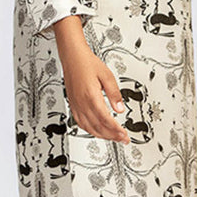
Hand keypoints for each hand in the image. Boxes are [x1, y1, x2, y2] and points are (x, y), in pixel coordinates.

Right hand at [53, 16, 129, 144]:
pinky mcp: (73, 105)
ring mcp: (76, 105)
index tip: (124, 135)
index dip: (116, 130)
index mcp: (91, 96)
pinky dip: (89, 130)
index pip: (105, 119)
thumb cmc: (87, 63)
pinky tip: (96, 131)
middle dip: (111, 136)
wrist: (72, 57)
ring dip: (101, 135)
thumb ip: (114, 93)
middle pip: (98, 126)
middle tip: (122, 139)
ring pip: (88, 127)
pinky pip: (80, 123)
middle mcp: (82, 103)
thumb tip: (120, 108)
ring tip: (112, 137)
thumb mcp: (107, 75)